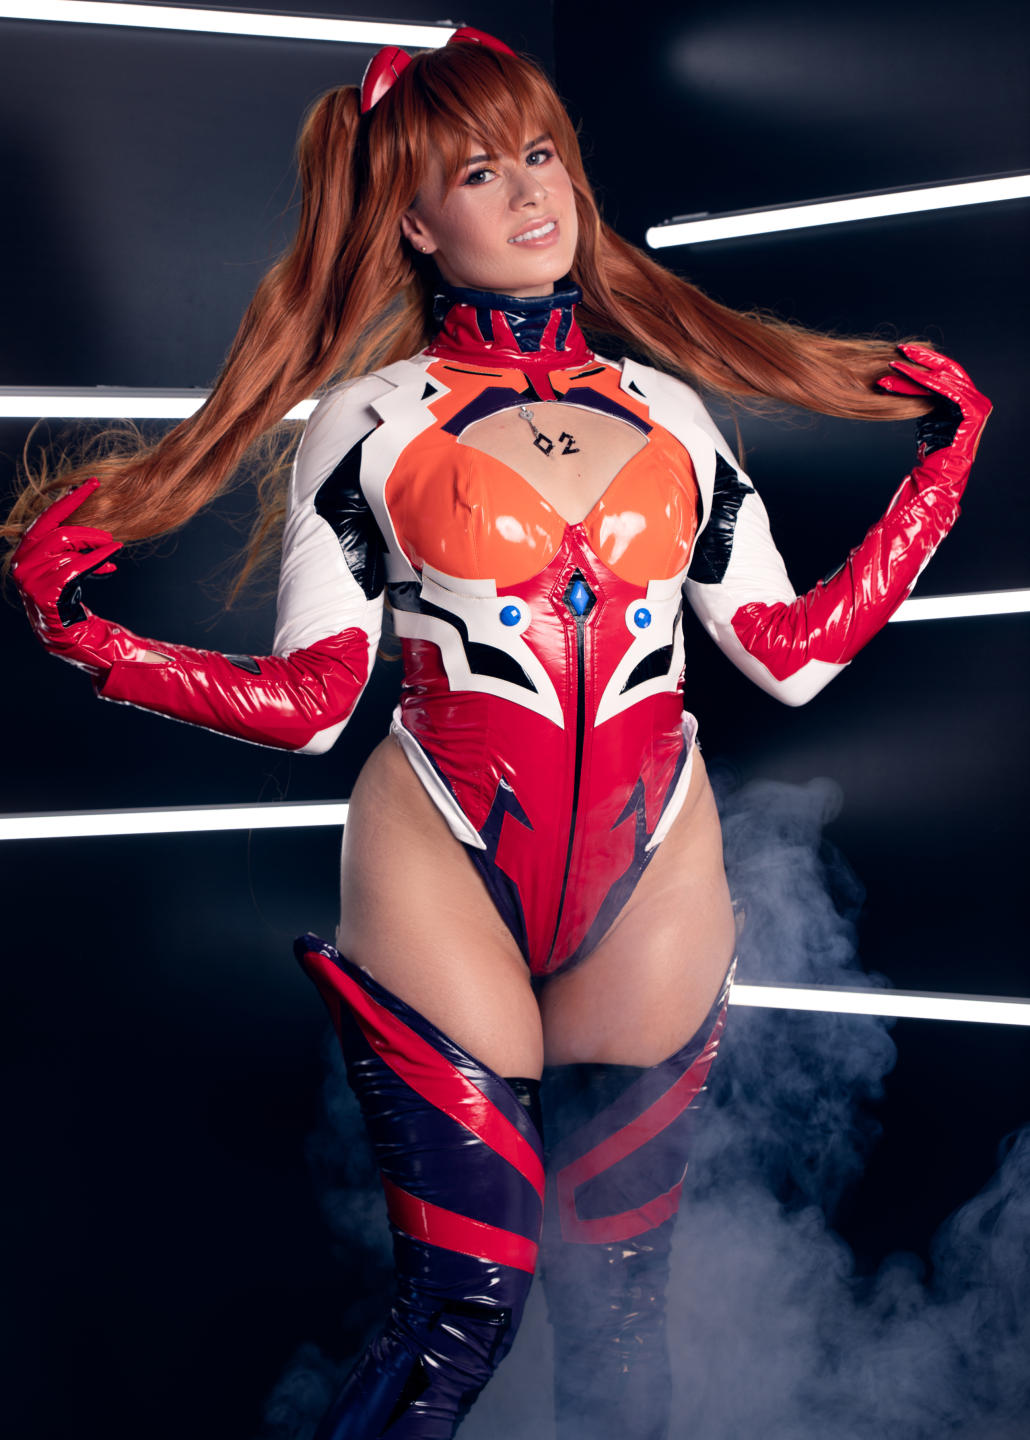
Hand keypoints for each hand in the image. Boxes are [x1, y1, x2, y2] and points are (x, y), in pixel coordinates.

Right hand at [11, 478, 123, 672]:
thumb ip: (72, 546)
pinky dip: (96, 561)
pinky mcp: (44, 592)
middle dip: (87, 530)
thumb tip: (96, 527)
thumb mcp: (68, 566)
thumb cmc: (68, 599)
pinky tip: (112, 562)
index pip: (45, 519)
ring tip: (113, 548)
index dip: (69, 501)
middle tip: (110, 535)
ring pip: (67, 547)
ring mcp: (30, 579)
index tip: (92, 484)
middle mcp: (21, 563)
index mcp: (24, 552)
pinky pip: (75, 568)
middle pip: (58, 532)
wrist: (66, 636)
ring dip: (95, 546)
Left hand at [877, 344, 991, 482]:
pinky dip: (929, 383)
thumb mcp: (925, 416)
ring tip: (895, 366)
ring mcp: (978, 404)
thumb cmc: (930, 451)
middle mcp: (975, 398)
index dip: (924, 360)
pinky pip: (949, 391)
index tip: (900, 353)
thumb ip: (923, 397)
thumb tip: (902, 378)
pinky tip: (911, 376)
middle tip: (899, 350)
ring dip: (917, 372)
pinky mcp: (974, 411)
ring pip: (944, 379)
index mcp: (965, 398)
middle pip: (946, 370)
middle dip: (921, 358)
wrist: (939, 475)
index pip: (944, 372)